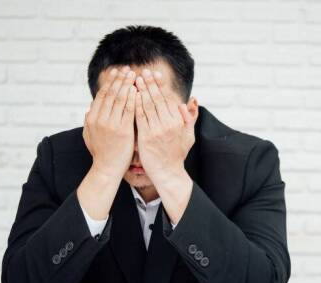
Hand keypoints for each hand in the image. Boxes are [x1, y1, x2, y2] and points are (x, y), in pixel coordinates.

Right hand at [83, 66, 136, 179]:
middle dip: (119, 79)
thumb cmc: (101, 153)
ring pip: (120, 99)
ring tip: (134, 75)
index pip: (102, 95)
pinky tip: (138, 90)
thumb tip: (89, 108)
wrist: (106, 169)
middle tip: (127, 69)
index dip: (110, 82)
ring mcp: (111, 125)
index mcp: (91, 118)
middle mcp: (100, 119)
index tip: (116, 72)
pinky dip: (133, 98)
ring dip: (127, 85)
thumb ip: (88, 122)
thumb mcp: (89, 136)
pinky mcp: (123, 131)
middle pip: (111, 94)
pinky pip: (129, 110)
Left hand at [134, 69, 194, 184]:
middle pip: (157, 99)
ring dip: (141, 91)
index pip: (167, 98)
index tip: (154, 75)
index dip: (160, 85)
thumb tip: (190, 101)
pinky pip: (140, 117)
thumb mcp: (189, 136)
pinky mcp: (146, 137)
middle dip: (149, 84)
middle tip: (142, 72)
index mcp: (178, 122)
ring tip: (134, 80)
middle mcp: (169, 124)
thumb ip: (189, 119)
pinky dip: (135, 105)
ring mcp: (157, 131)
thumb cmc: (177, 155)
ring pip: (147, 106)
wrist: (168, 173)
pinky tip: (130, 97)